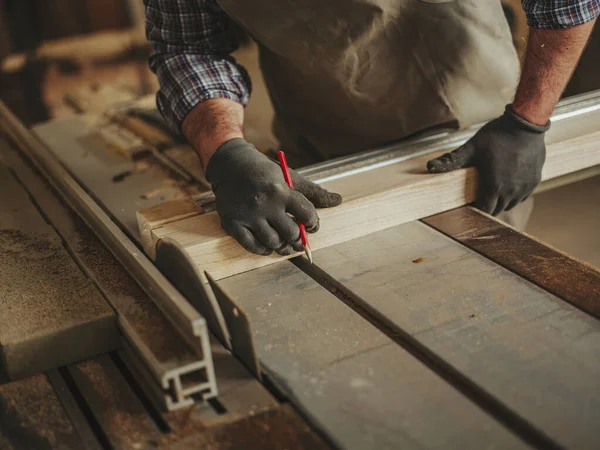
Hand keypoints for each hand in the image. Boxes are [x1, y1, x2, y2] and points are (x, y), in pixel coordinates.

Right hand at [206, 139, 342, 254]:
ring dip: (283, 248)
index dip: (313, 224)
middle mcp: (264, 203)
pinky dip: (263, 250)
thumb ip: (313, 192)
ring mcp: (247, 215)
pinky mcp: (232, 223)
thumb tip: (338, 201)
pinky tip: (268, 246)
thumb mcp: (290, 176)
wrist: (230, 164)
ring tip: (286, 246)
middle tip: (300, 242)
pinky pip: (252, 246)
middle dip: (299, 240)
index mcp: (281, 190)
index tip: (311, 226)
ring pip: (273, 242)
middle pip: (290, 233)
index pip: (306, 214)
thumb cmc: (264, 172)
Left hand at [427, 105, 549, 215]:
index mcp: (494, 186)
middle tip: (479, 195)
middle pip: (496, 209)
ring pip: (510, 204)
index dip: (475, 208)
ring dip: (501, 200)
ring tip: (492, 188)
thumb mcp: (471, 148)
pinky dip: (514, 194)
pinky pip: (522, 196)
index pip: (484, 210)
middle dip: (487, 205)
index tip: (469, 201)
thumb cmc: (497, 135)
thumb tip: (430, 167)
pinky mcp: (534, 181)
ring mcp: (524, 188)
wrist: (526, 124)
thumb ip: (452, 160)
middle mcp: (511, 191)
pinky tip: (507, 182)